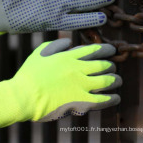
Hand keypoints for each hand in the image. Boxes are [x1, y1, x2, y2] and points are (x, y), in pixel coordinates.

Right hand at [0, 38, 121, 131]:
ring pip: (106, 81)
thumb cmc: (30, 73)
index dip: (106, 49)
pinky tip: (116, 98)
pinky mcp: (81, 102)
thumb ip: (56, 44)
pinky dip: (112, 99)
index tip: (112, 50)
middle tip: (113, 66)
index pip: (94, 50)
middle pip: (103, 65)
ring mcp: (81, 86)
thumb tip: (69, 41)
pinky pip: (102, 100)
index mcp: (69, 57)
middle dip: (111, 65)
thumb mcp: (41, 52)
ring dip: (115, 80)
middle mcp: (78, 69)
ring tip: (118, 80)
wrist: (24, 96)